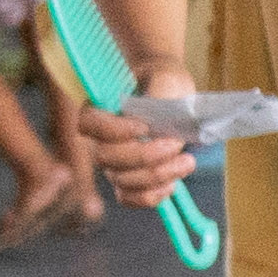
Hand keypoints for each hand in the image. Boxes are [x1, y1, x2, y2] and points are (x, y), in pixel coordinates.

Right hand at [79, 56, 203, 210]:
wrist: (170, 95)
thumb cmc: (164, 82)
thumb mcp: (167, 79)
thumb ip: (162, 97)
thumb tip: (164, 129)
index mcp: (99, 108)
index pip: (90, 125)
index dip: (115, 131)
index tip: (144, 126)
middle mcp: (100, 139)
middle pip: (108, 158)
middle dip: (145, 157)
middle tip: (175, 145)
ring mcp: (113, 163)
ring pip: (122, 181)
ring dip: (156, 176)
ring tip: (187, 162)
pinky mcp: (129, 179)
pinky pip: (129, 198)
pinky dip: (150, 197)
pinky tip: (172, 184)